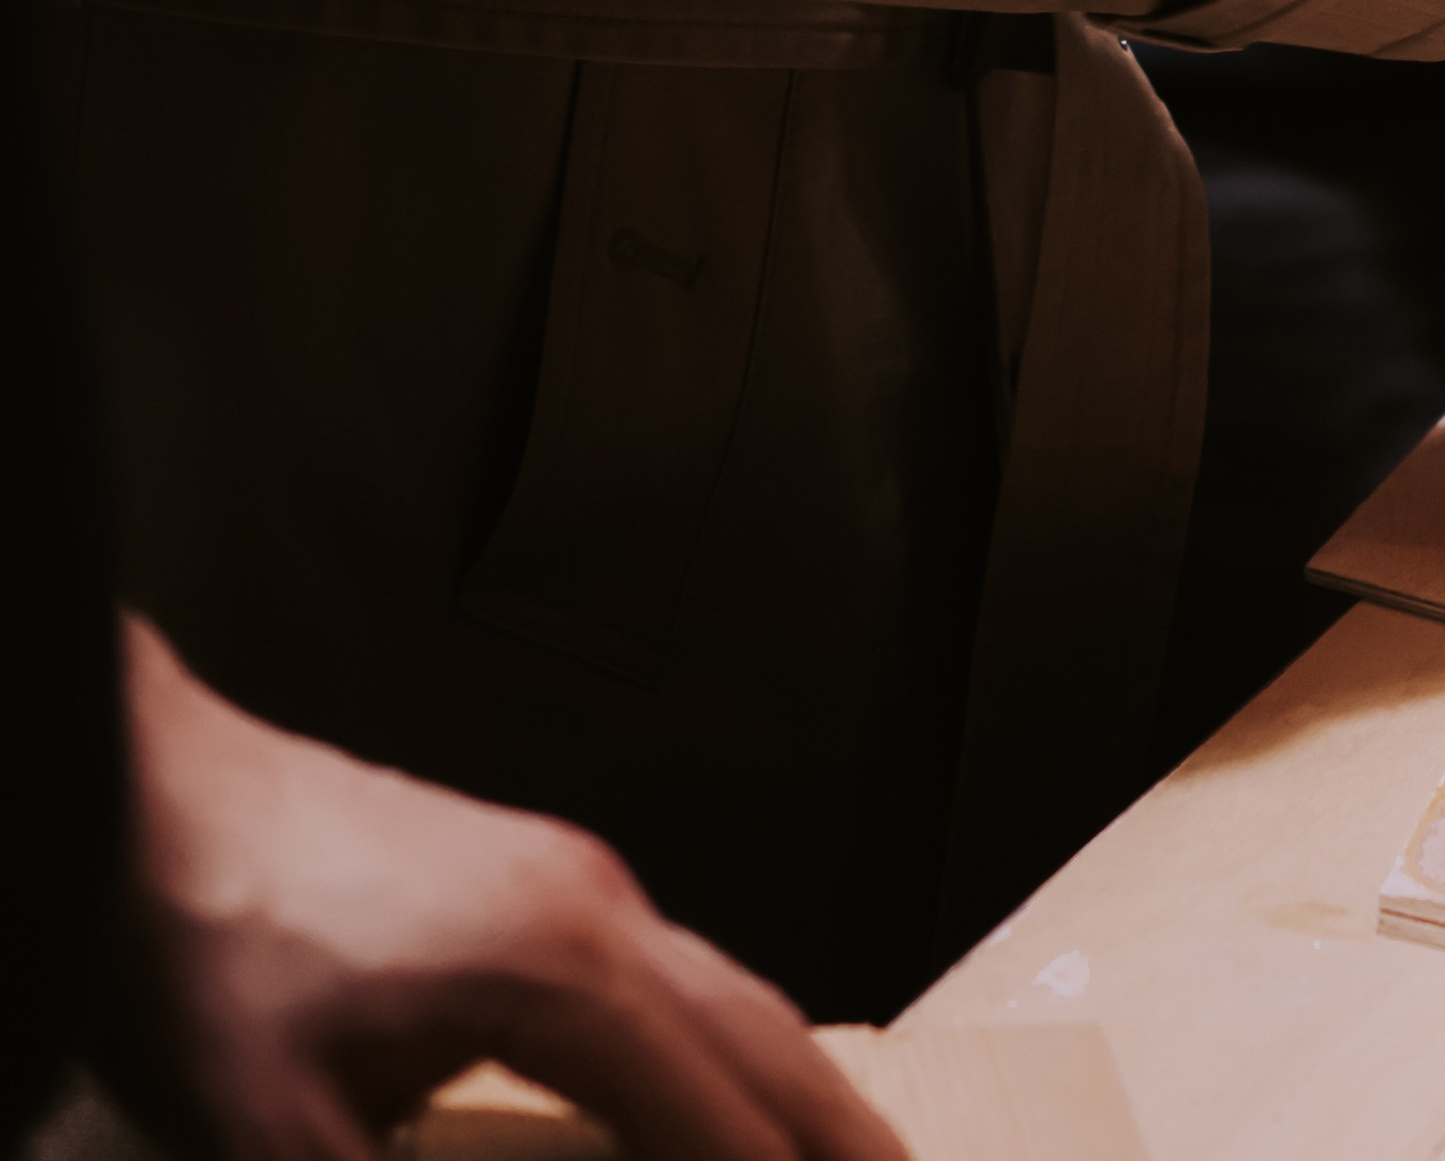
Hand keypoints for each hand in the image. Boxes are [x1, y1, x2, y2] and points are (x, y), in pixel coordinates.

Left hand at [93, 620, 906, 1160]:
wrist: (137, 788)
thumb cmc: (199, 956)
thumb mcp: (284, 1143)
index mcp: (564, 969)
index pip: (722, 1121)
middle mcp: (594, 904)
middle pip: (761, 1029)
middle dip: (838, 1129)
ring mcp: (563, 872)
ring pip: (719, 984)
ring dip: (785, 1076)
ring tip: (839, 1151)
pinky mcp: (520, 871)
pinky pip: (664, 965)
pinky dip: (719, 1034)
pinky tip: (700, 1080)